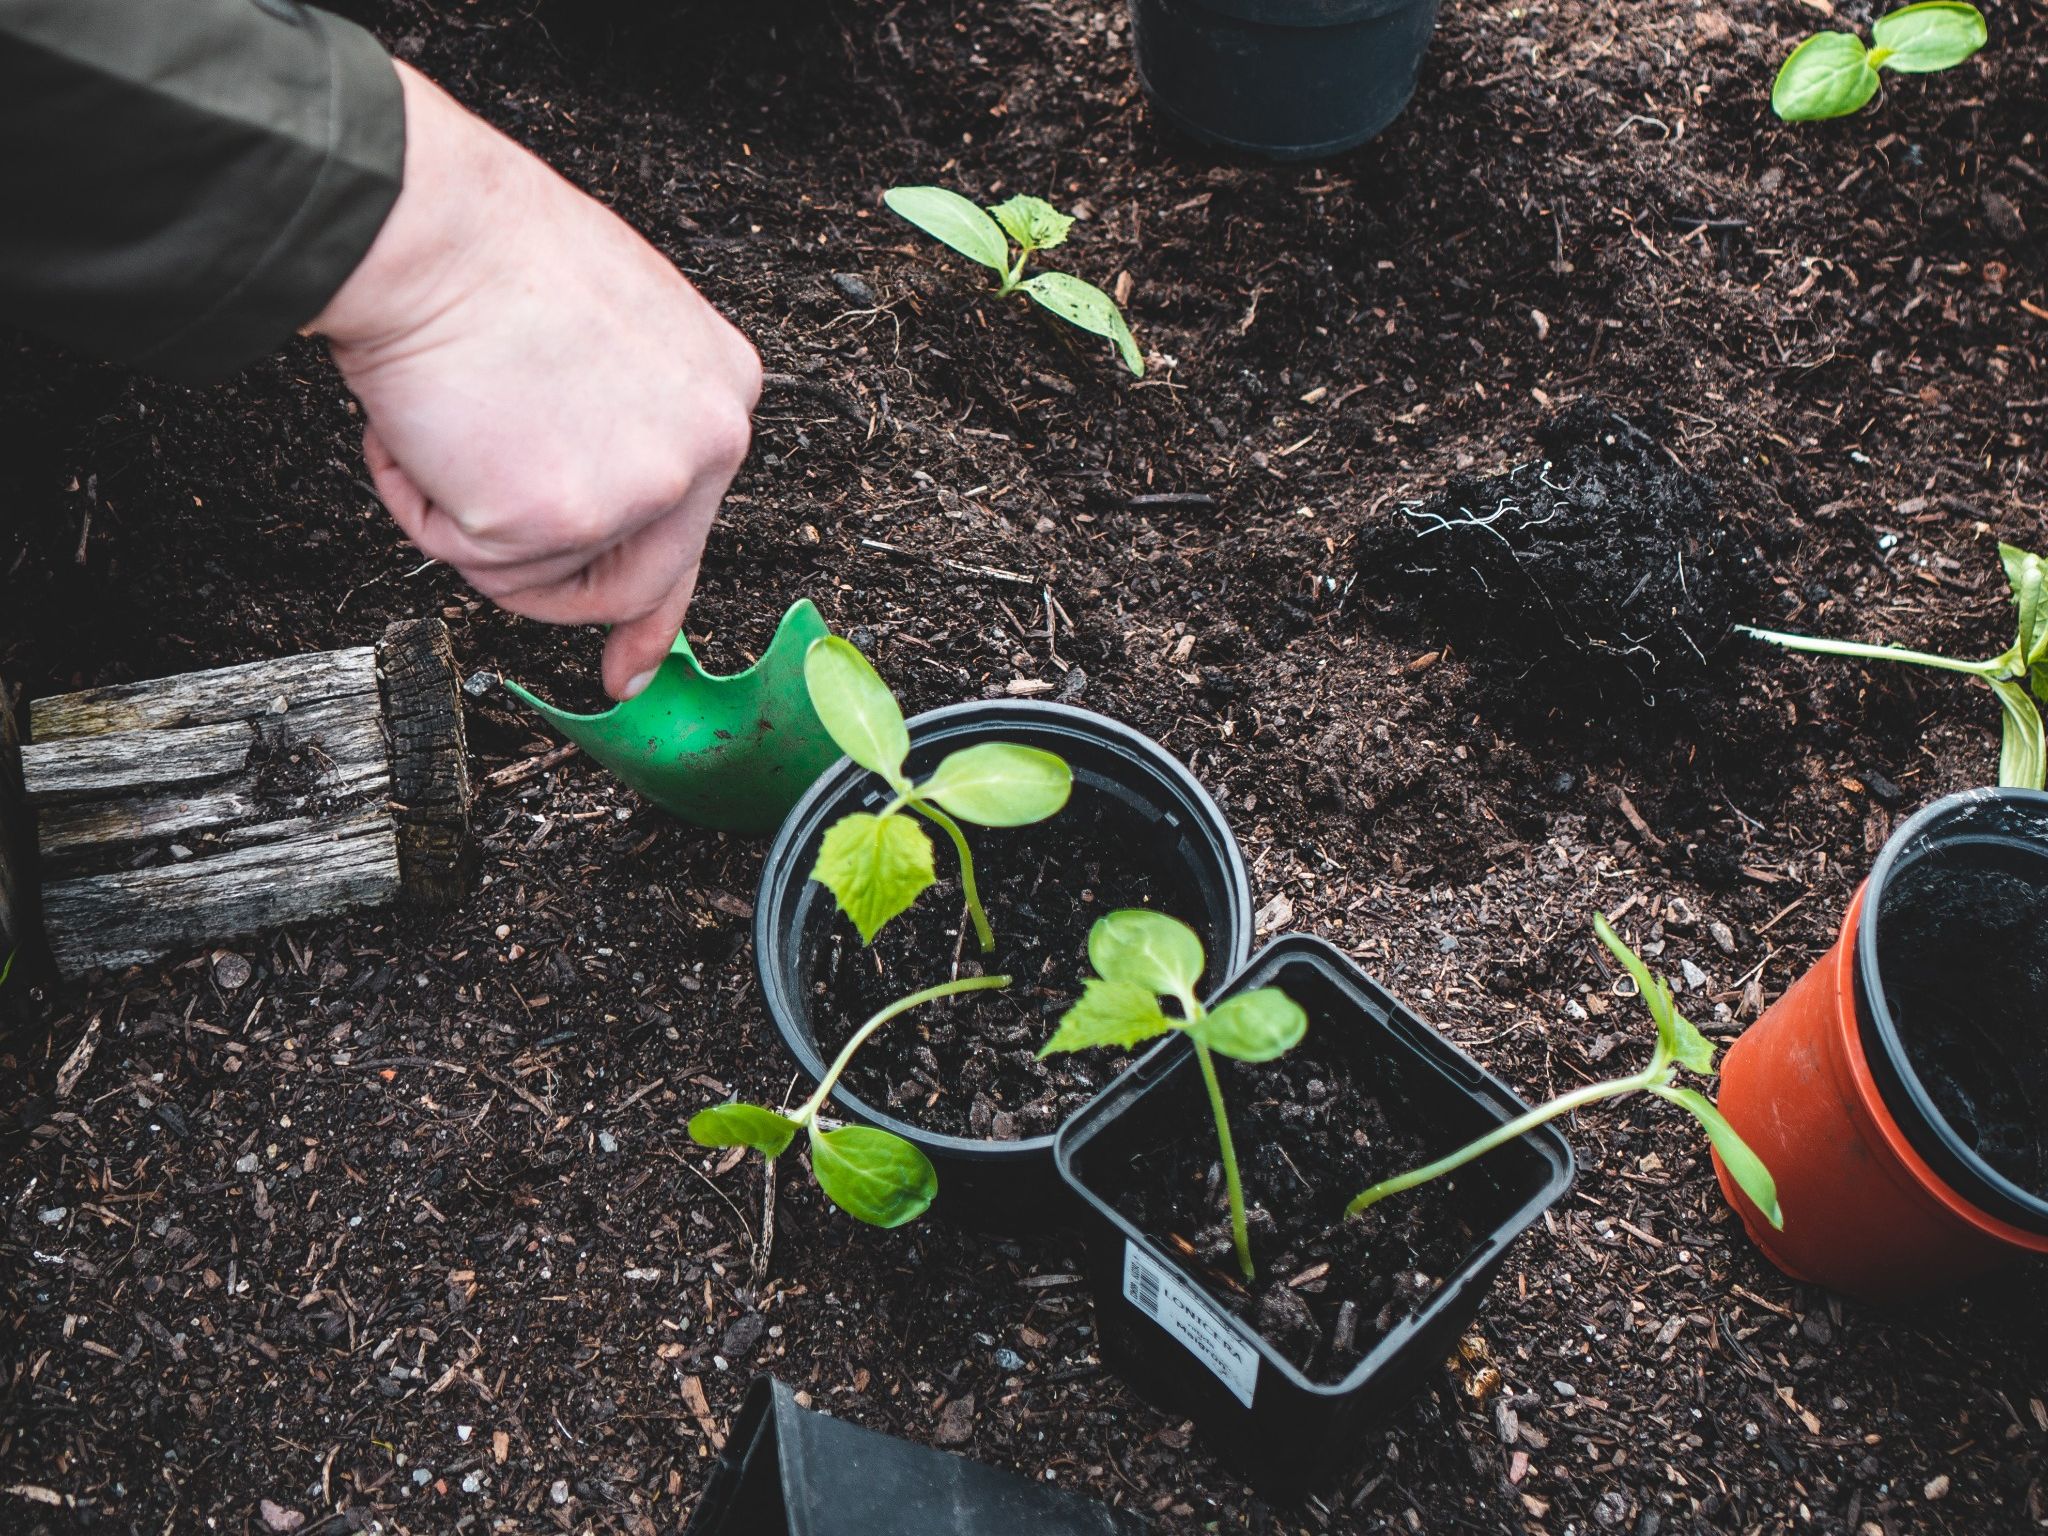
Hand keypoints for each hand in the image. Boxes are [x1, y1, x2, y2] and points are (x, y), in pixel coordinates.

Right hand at [313, 63, 760, 699]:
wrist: (423, 227)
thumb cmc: (488, 252)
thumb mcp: (607, 332)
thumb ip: (626, 422)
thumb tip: (606, 506)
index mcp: (721, 394)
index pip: (697, 531)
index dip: (656, 613)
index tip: (634, 665)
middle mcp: (702, 448)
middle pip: (632, 583)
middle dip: (549, 584)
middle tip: (491, 546)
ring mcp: (637, 490)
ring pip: (535, 577)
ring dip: (465, 520)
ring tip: (445, 426)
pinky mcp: (555, 517)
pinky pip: (468, 557)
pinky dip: (419, 505)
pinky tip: (421, 430)